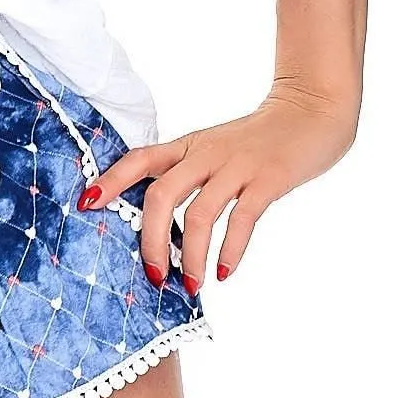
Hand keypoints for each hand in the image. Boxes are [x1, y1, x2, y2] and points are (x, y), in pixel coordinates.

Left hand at [79, 86, 358, 292]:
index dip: (111, 180)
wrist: (311, 111)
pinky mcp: (268, 179)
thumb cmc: (258, 139)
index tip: (86, 205)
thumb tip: (160, 218)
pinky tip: (225, 274)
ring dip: (190, 257)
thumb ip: (189, 173)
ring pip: (199, 214)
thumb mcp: (215, 148)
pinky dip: (230, 251)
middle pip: (161, 195)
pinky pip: (242, 219)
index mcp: (188, 146)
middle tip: (153, 276)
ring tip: (191, 287)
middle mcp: (206, 154)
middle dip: (151, 240)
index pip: (140, 160)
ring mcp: (237, 166)